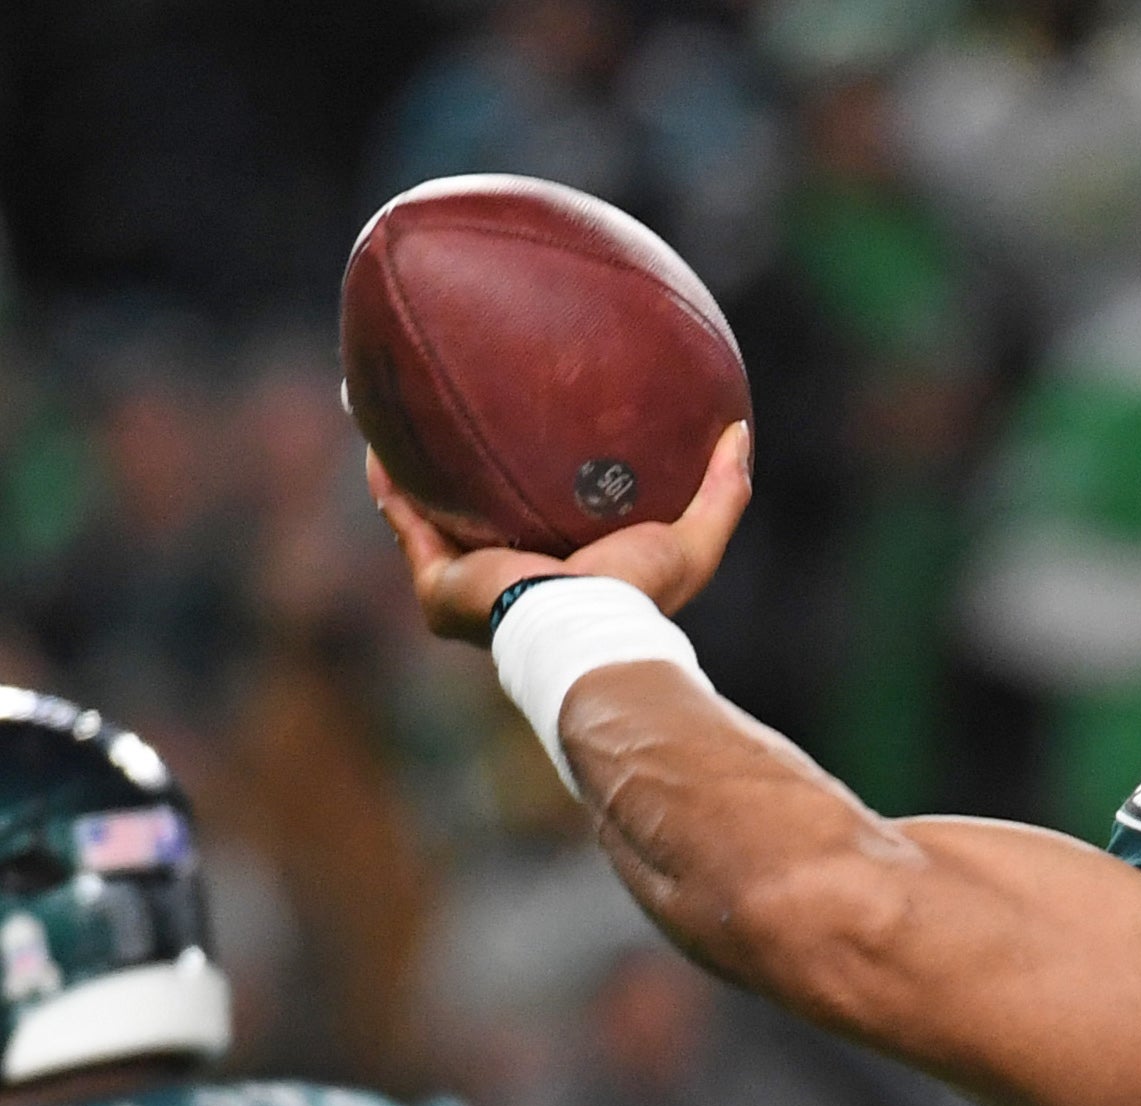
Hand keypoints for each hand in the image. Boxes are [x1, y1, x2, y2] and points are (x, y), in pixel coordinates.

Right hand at [367, 422, 752, 643]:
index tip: (534, 438)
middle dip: (466, 474)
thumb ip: (722, 491)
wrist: (584, 632)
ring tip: (400, 416)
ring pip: (432, 516)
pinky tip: (376, 436)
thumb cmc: (638, 598)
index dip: (534, 482)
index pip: (541, 520)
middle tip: (462, 418)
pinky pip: (405, 521)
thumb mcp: (693, 542)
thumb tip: (740, 432)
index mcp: (564, 574)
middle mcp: (510, 579)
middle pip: (480, 515)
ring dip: (415, 471)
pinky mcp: (439, 584)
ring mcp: (468, 585)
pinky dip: (390, 483)